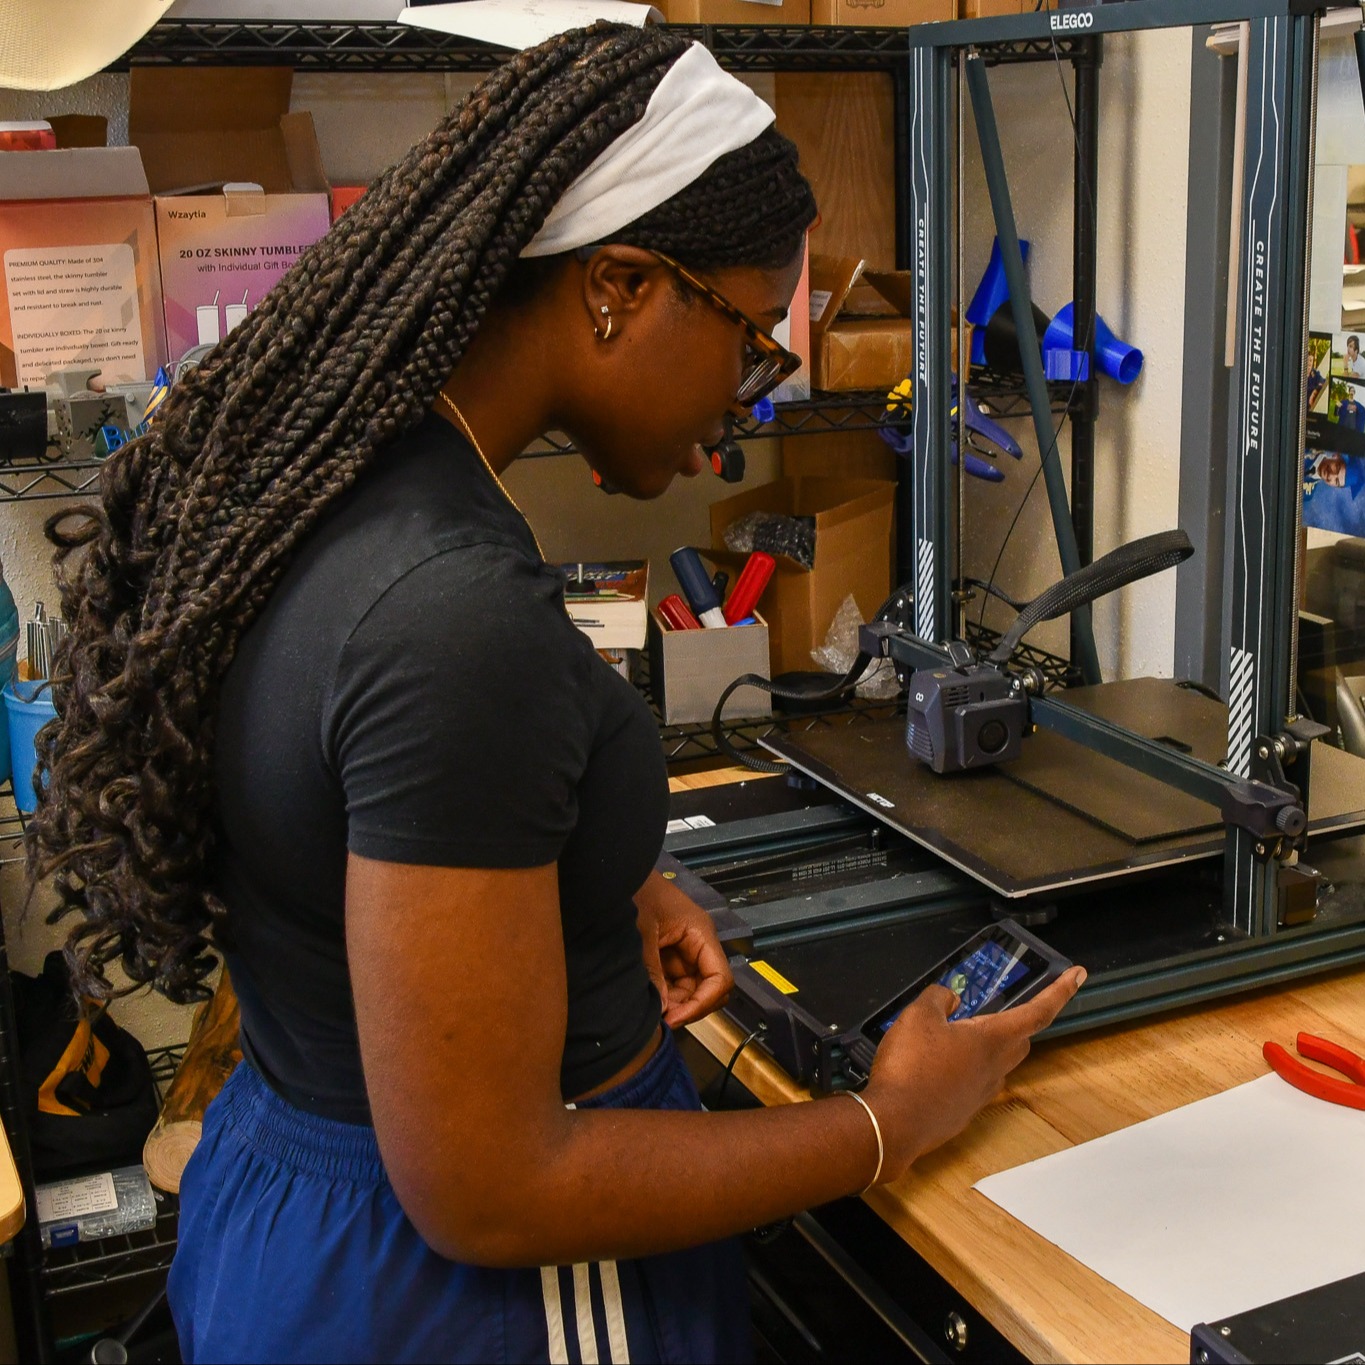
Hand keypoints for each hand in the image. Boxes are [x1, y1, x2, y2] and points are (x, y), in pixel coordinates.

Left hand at [636, 872, 733, 1027]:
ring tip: (653, 1012)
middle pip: (707, 987)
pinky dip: (664, 994)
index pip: (720, 978)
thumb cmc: (636, 891)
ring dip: (676, 1003)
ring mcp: (683, 949)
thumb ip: (653, 970)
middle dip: (689, 1006)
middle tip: (664, 1019)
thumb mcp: (642, 932)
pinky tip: (650, 1001)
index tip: (679, 1017)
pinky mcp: (667, 953)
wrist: (618, 874)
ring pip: (690, 988)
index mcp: (700, 933)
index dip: (704, 1002)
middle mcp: (697, 943)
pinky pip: (673, 981)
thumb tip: (662, 1006)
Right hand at [863, 966, 1086, 1182]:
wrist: (894, 1123)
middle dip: (1015, 1020)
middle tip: (996, 1007)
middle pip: (1019, 1039)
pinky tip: (936, 1063)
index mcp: (991, 1039)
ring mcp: (980, 1092)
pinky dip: (964, 1067)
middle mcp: (994, 1067)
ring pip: (997, 1061)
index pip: (1038, 1011)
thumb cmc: (910, 1071)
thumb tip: (949, 999)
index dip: (1060, 991)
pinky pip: (975, 1081)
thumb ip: (938, 998)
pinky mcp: (964, 1110)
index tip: (1077, 975)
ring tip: (954, 1034)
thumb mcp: (917, 1015)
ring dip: (986, 1044)